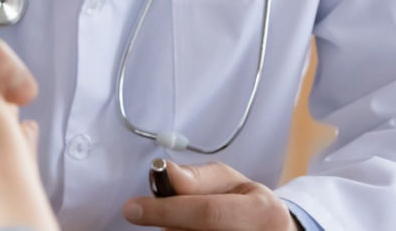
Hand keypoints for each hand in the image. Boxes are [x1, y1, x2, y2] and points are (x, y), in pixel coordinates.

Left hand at [121, 161, 294, 229]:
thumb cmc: (248, 205)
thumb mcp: (230, 182)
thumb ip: (197, 178)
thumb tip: (166, 170)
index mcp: (262, 213)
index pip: (207, 214)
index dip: (166, 211)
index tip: (132, 208)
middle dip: (169, 223)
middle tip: (159, 212)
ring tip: (187, 223)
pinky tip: (189, 230)